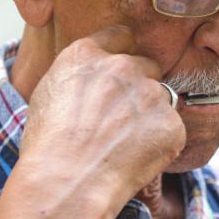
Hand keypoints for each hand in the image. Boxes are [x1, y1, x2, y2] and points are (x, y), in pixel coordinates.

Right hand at [0, 25, 186, 218]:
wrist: (67, 182)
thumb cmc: (46, 149)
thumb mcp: (47, 97)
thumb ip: (76, 79)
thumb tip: (90, 86)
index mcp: (86, 54)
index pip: (121, 36)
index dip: (123, 54)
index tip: (122, 73)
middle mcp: (122, 65)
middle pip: (146, 66)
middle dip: (139, 89)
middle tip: (122, 122)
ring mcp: (150, 92)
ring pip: (161, 99)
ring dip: (150, 117)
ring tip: (124, 147)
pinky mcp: (171, 122)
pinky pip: (172, 129)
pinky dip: (162, 144)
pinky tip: (136, 161)